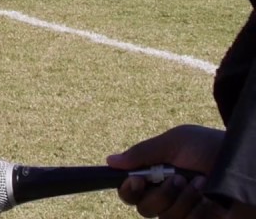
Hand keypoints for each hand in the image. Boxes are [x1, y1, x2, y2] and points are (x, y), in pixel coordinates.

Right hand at [108, 125, 224, 218]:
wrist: (245, 161)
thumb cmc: (212, 147)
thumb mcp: (176, 142)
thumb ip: (143, 152)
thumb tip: (110, 161)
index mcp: (157, 175)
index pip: (130, 192)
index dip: (128, 189)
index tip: (137, 181)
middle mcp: (169, 196)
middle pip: (144, 208)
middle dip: (160, 194)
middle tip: (177, 179)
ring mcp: (187, 212)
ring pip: (166, 218)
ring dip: (183, 200)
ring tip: (202, 184)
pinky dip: (198, 211)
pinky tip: (212, 201)